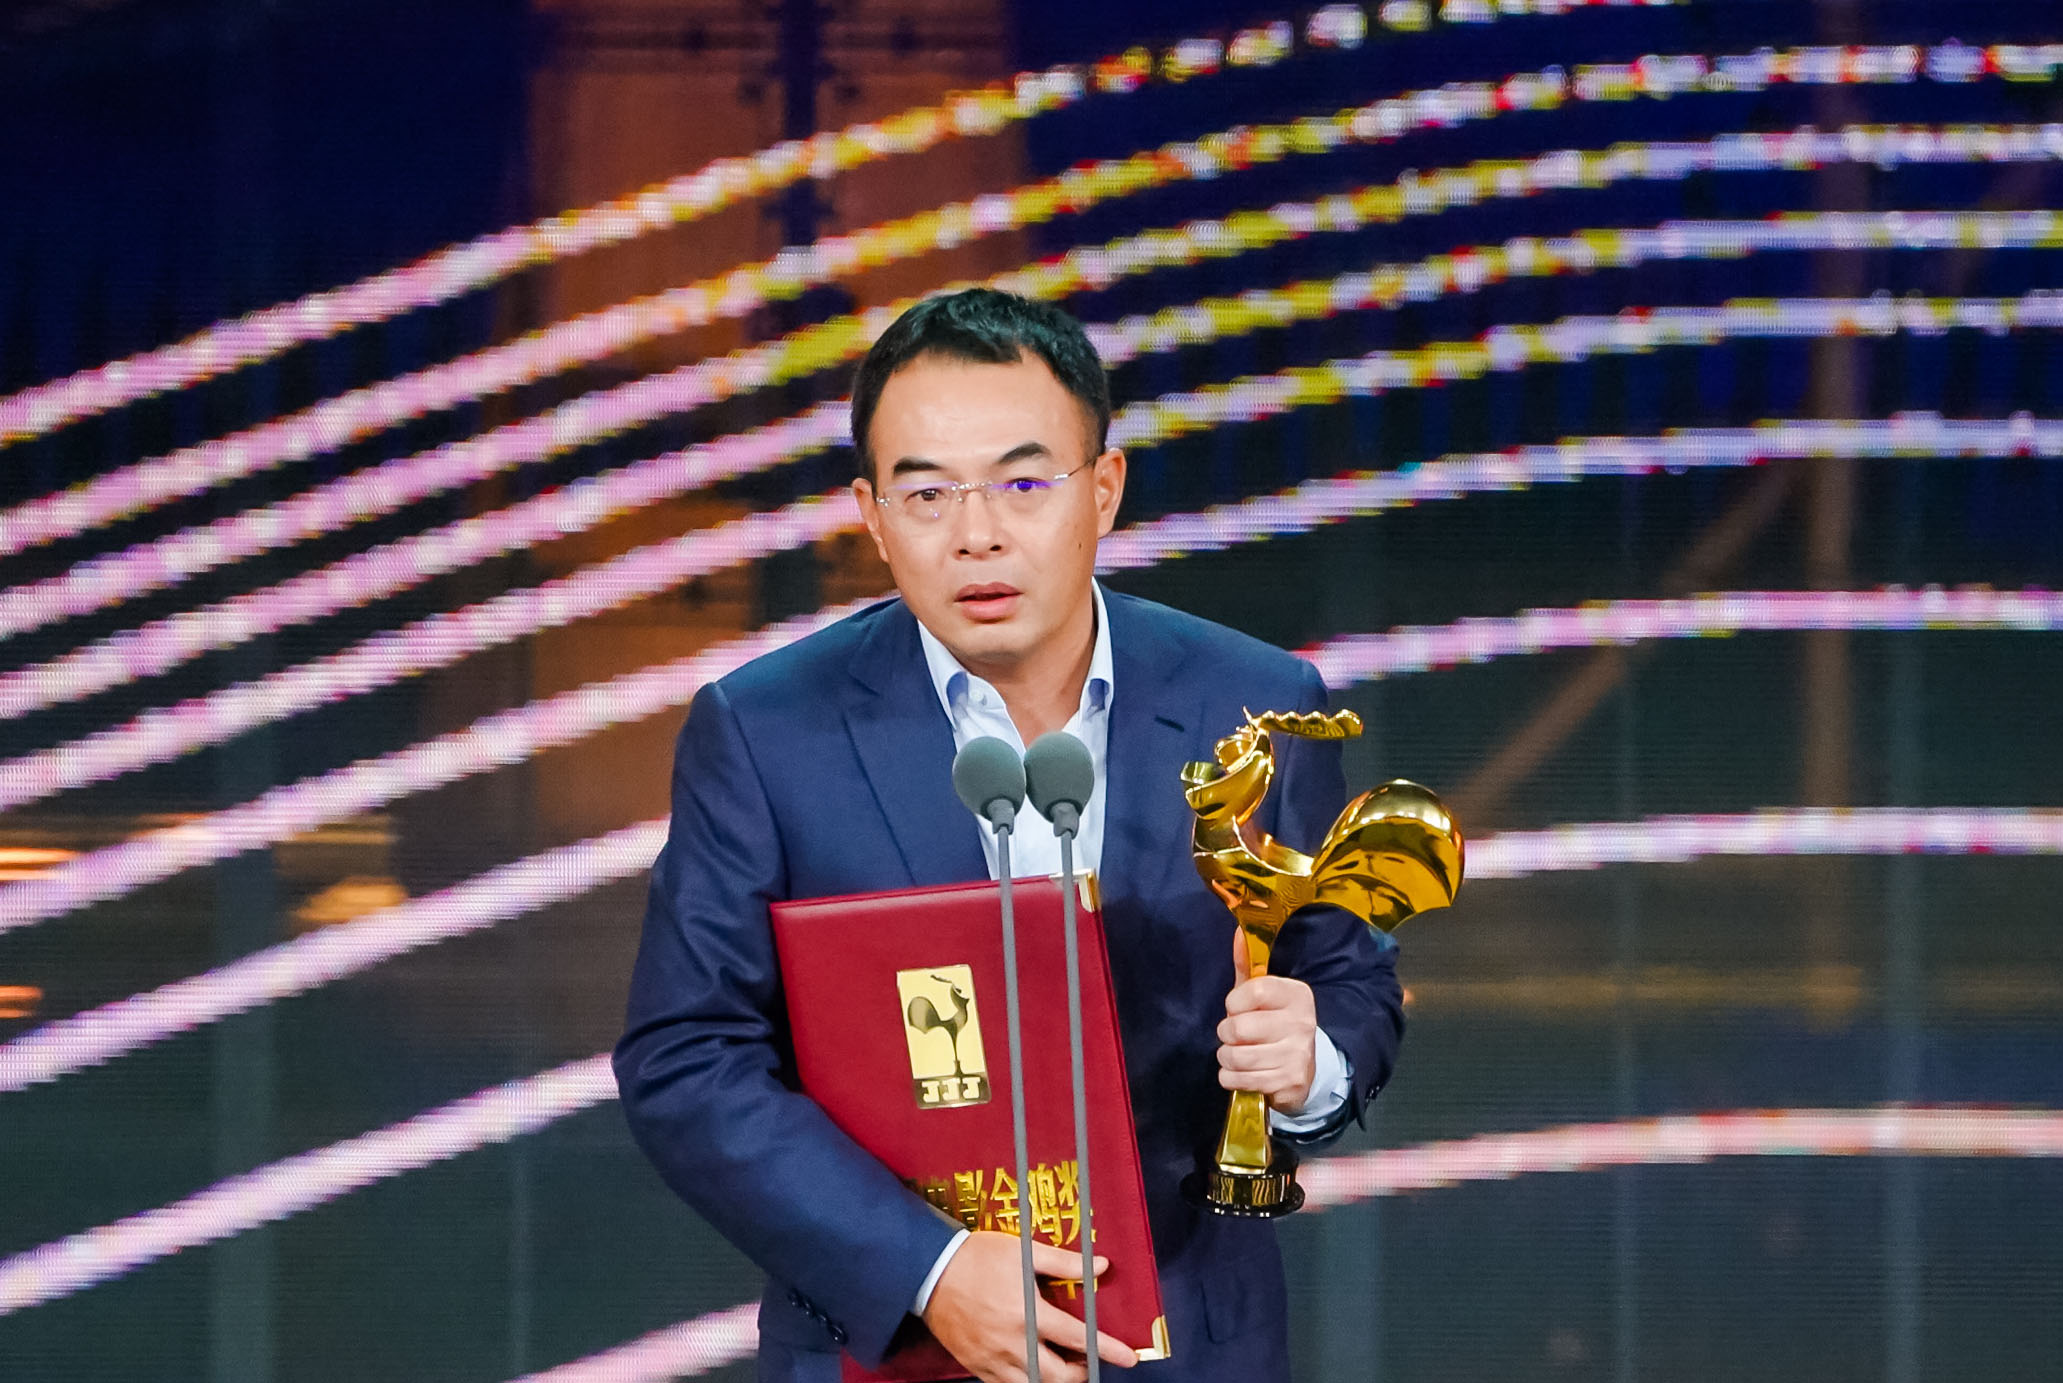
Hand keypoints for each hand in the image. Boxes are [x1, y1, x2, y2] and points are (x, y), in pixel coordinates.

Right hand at [921, 1231, 1137, 1382]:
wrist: (929, 1270)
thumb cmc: (978, 1257)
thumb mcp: (1023, 1251)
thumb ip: (1064, 1262)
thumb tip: (1100, 1267)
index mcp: (1028, 1314)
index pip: (1079, 1339)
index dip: (1107, 1350)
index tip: (1128, 1358)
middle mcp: (1014, 1343)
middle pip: (1058, 1376)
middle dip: (1080, 1373)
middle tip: (1087, 1361)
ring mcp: (993, 1359)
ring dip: (1054, 1381)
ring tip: (1062, 1368)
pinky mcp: (976, 1365)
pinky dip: (1025, 1382)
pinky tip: (1030, 1369)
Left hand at [1218, 927, 1317, 1112]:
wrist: (1303, 1070)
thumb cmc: (1274, 1025)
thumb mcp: (1264, 995)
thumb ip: (1247, 967)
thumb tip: (1238, 932)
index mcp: (1297, 995)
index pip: (1252, 991)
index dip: (1233, 1003)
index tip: (1236, 1009)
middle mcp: (1302, 1023)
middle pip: (1238, 1027)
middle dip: (1226, 1034)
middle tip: (1235, 1036)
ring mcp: (1297, 1055)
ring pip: (1235, 1057)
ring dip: (1227, 1058)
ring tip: (1236, 1055)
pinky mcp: (1289, 1082)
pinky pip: (1239, 1079)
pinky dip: (1231, 1078)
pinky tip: (1242, 1073)